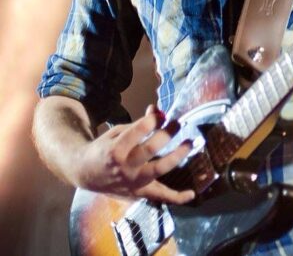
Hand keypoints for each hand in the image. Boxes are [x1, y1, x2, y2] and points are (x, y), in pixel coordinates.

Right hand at [76, 105, 194, 203]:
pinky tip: (192, 193)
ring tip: (190, 143)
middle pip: (150, 149)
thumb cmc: (104, 148)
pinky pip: (159, 196)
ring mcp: (133, 182)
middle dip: (166, 134)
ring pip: (158, 170)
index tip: (161, 114)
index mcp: (115, 149)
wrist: (85, 174)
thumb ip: (139, 124)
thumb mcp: (117, 132)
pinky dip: (177, 197)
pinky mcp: (139, 193)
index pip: (138, 131)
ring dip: (177, 156)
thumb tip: (158, 110)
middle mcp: (124, 167)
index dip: (153, 120)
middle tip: (178, 124)